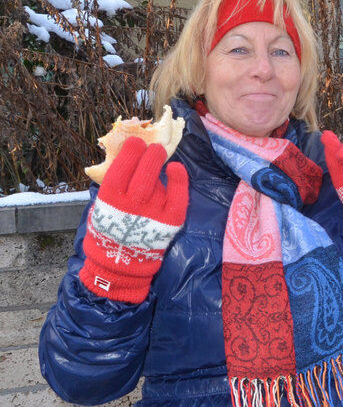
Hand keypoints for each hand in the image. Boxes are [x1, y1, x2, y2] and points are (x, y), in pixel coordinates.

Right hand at [80, 137, 188, 302]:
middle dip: (147, 156)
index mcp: (109, 202)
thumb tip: (126, 159)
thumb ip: (113, 187)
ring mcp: (151, 214)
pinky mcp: (169, 221)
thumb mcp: (100, 208)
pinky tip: (176, 168)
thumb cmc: (109, 230)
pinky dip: (179, 181)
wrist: (120, 264)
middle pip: (142, 174)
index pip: (120, 170)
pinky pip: (177, 197)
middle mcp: (130, 207)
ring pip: (157, 183)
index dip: (129, 153)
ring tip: (159, 153)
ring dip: (158, 164)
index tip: (135, 142)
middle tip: (152, 147)